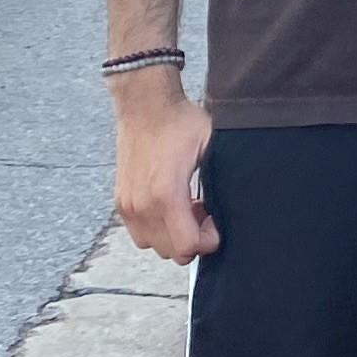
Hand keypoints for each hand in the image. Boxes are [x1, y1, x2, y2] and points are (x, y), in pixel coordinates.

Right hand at [112, 69, 218, 260]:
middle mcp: (142, 205)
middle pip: (172, 252)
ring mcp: (128, 205)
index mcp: (166, 194)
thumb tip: (236, 202)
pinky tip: (170, 205)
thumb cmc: (179, 122)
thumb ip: (220, 181)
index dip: (208, 241)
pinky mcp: (120, 200)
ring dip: (173, 236)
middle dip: (192, 239)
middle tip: (202, 212)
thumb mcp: (212, 147)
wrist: (145, 104)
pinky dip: (156, 229)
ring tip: (186, 209)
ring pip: (154, 246)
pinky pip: (139, 233)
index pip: (188, 246)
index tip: (215, 221)